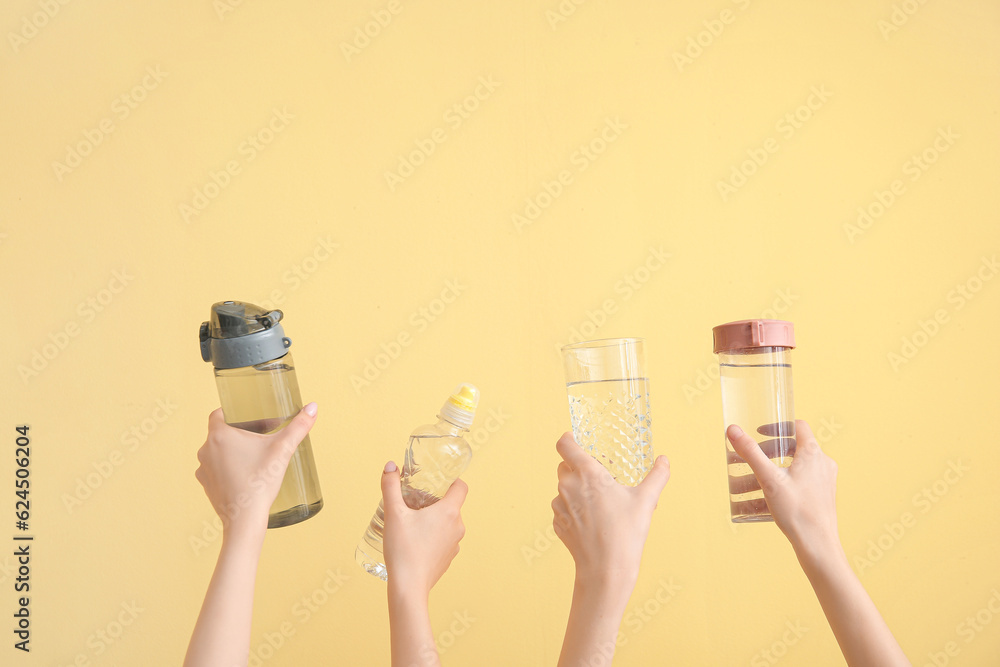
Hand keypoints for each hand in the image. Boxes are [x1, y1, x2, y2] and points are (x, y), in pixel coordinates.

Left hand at [194, 403, 317, 540]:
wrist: (244, 519)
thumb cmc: (260, 483)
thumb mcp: (282, 450)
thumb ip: (298, 427)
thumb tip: (312, 408)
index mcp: (219, 435)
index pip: (219, 413)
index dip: (234, 412)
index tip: (249, 417)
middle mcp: (206, 450)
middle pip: (221, 432)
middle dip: (239, 432)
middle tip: (260, 436)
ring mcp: (204, 469)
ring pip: (217, 451)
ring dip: (232, 451)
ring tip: (254, 456)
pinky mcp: (206, 485)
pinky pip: (215, 469)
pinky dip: (227, 468)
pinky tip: (245, 473)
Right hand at [381, 461, 467, 595]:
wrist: (408, 587)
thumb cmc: (403, 549)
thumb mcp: (393, 513)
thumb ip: (391, 487)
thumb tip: (390, 466)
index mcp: (449, 512)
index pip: (461, 487)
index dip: (451, 481)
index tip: (437, 481)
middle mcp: (458, 527)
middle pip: (451, 506)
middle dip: (434, 502)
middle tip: (414, 503)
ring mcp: (455, 545)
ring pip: (448, 524)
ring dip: (434, 521)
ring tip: (412, 524)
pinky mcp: (448, 559)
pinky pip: (444, 541)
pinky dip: (433, 538)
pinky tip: (415, 543)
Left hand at [551, 432, 669, 587]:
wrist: (605, 570)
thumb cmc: (626, 533)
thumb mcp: (646, 501)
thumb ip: (657, 476)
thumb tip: (664, 460)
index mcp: (587, 473)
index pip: (564, 445)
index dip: (568, 439)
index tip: (576, 440)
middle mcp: (568, 486)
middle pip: (565, 465)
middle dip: (578, 467)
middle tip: (600, 478)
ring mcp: (560, 506)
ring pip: (563, 488)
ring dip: (576, 489)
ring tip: (599, 504)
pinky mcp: (557, 523)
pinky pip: (562, 508)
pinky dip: (573, 509)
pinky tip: (591, 521)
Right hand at [728, 420, 910, 666]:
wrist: (817, 545)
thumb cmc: (797, 511)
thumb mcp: (768, 478)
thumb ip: (749, 452)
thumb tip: (732, 430)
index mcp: (813, 454)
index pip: (797, 427)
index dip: (777, 426)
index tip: (759, 432)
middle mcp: (822, 465)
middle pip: (791, 450)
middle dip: (765, 455)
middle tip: (748, 459)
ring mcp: (823, 482)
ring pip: (792, 470)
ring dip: (768, 474)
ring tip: (746, 483)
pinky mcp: (820, 498)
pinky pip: (796, 486)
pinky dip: (778, 488)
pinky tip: (759, 502)